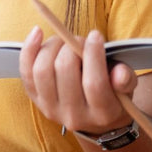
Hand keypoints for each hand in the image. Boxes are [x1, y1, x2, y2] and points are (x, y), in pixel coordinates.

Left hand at [19, 26, 137, 134]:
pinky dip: (29, 49)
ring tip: (63, 39)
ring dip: (51, 46)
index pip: (94, 84)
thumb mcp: (126, 89)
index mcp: (102, 113)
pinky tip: (37, 32)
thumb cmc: (112, 95)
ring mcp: (50, 109)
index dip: (93, 55)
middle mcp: (74, 116)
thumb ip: (126, 79)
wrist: (93, 119)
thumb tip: (120, 73)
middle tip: (79, 38)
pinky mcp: (34, 99)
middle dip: (71, 47)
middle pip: (65, 72)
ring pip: (42, 71)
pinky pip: (25, 71)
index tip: (95, 35)